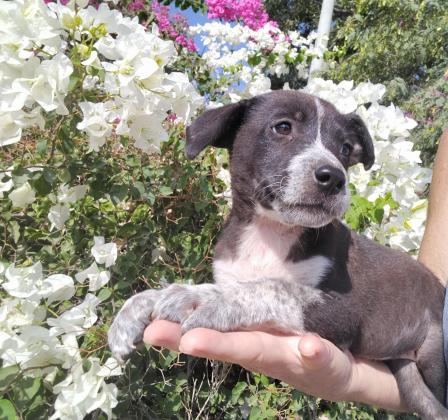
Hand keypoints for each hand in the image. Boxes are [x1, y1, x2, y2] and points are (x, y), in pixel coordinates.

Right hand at [144, 320, 405, 411]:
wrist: (332, 367)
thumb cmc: (282, 343)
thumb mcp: (250, 329)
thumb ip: (218, 315)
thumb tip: (168, 308)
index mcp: (240, 333)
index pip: (203, 325)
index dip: (171, 325)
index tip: (139, 325)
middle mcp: (257, 346)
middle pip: (221, 340)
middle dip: (188, 336)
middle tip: (152, 333)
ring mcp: (286, 354)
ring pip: (257, 349)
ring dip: (232, 345)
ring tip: (195, 340)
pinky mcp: (318, 360)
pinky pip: (317, 357)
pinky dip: (312, 352)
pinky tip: (308, 346)